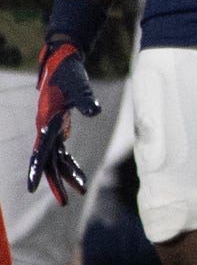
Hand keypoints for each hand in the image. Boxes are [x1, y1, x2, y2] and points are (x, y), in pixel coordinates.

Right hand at [28, 40, 100, 203]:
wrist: (63, 62)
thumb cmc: (69, 72)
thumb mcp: (79, 85)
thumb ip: (85, 99)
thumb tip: (95, 112)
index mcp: (46, 122)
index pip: (39, 152)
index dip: (36, 170)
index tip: (32, 188)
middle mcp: (45, 129)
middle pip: (48, 161)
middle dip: (56, 182)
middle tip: (66, 202)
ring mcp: (51, 129)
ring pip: (56, 159)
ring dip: (68, 175)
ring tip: (81, 192)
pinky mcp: (58, 127)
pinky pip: (62, 151)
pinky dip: (71, 163)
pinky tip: (79, 175)